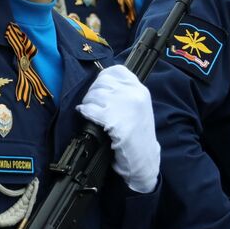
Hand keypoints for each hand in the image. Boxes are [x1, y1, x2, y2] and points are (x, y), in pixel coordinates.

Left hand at [77, 65, 159, 193]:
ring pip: (94, 95)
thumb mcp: (138, 106)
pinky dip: (84, 112)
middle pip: (102, 82)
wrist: (144, 157)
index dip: (102, 78)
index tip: (99, 88)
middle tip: (91, 103)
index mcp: (139, 89)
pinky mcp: (114, 120)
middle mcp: (134, 94)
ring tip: (89, 111)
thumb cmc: (139, 134)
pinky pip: (90, 109)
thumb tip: (101, 84)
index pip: (116, 71)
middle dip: (92, 92)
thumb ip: (124, 92)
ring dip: (87, 103)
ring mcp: (125, 106)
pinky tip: (85, 115)